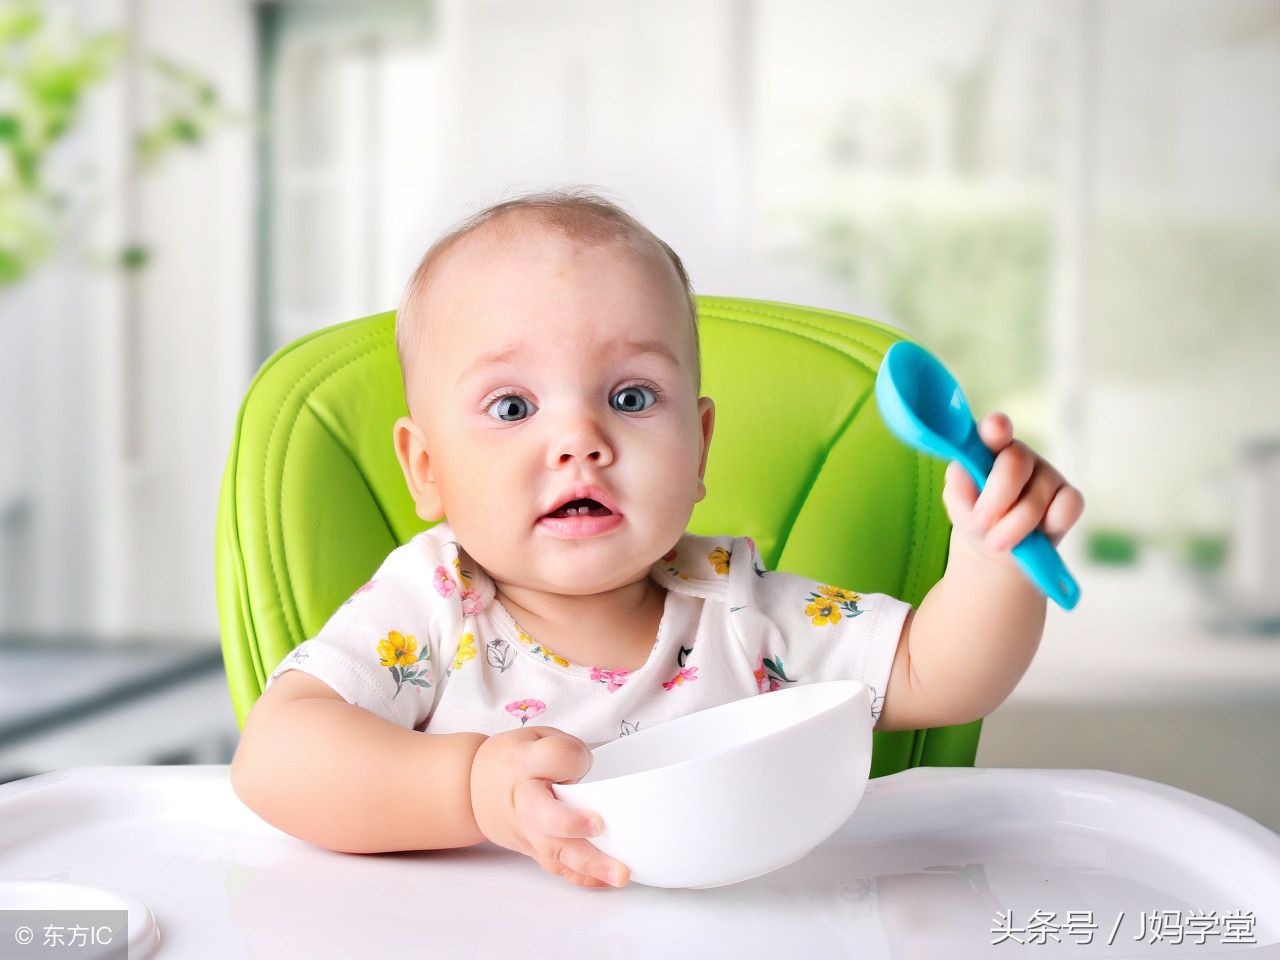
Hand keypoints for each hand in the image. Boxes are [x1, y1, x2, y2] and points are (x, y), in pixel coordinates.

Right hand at [470, 726, 629, 887]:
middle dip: (571, 823)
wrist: (473, 789)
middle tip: (599, 826)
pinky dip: (584, 877)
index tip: (583, 762)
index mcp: (524, 762)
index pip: (549, 757)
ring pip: (554, 850)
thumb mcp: (537, 738)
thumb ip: (567, 752)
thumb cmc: (513, 760)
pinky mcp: (533, 851)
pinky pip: (558, 868)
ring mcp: (526, 831)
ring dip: (589, 863)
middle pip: (543, 815)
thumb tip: (592, 781)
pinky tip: (608, 880)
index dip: (571, 759)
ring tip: (620, 873)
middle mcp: (522, 799)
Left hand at [942, 412, 1083, 567]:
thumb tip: (960, 473)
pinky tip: (1036, 535)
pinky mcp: (1070, 498)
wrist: (998, 547)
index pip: (994, 430)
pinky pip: (1067, 508)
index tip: (995, 429)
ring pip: (1036, 499)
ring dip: (1013, 528)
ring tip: (998, 542)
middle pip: (1015, 463)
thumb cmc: (977, 517)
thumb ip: (958, 489)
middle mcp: (1021, 456)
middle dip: (997, 499)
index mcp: (990, 450)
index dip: (996, 427)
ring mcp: (1048, 475)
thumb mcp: (960, 506)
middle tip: (982, 523)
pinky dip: (1050, 526)